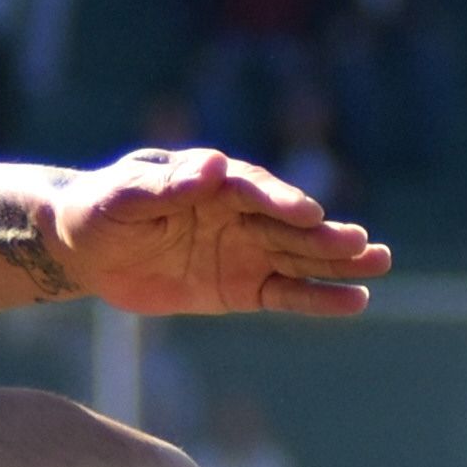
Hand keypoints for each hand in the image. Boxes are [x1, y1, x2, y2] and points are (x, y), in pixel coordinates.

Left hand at [50, 150, 389, 318]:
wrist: (86, 248)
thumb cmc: (104, 209)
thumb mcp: (125, 196)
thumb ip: (167, 186)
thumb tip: (216, 166)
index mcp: (216, 182)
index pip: (255, 190)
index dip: (279, 201)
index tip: (306, 212)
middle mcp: (242, 214)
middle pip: (288, 225)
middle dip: (323, 235)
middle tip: (361, 243)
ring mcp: (246, 250)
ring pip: (299, 257)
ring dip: (338, 262)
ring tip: (379, 262)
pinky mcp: (242, 287)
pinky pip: (284, 294)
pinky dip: (317, 299)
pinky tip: (355, 301)